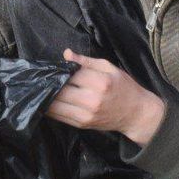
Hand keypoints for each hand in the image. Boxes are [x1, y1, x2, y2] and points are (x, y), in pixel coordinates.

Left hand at [45, 50, 165, 145]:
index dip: (60, 70)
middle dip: (50, 83)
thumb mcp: (109, 68)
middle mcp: (92, 100)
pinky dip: (50, 108)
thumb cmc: (124, 87)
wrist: (135, 113)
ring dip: (47, 96)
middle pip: (60, 90)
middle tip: (43, 77)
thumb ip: (86, 61)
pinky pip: (59, 117)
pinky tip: (48, 100)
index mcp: (100, 82)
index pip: (71, 74)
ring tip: (43, 88)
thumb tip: (66, 53)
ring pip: (55, 105)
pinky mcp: (82, 125)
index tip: (53, 67)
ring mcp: (86, 115)